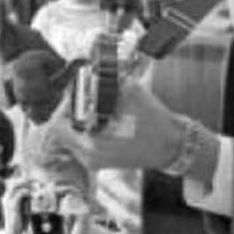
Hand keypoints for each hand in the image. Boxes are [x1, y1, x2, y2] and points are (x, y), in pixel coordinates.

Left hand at [49, 80, 184, 171]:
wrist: (174, 146)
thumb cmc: (156, 125)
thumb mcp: (133, 96)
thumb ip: (111, 83)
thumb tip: (93, 72)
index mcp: (92, 145)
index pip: (59, 125)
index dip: (64, 106)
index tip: (75, 94)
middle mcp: (90, 157)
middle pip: (63, 131)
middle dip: (71, 112)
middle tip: (82, 97)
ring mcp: (95, 161)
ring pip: (72, 136)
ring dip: (78, 120)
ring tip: (93, 106)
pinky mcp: (102, 160)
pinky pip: (83, 142)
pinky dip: (87, 128)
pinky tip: (101, 118)